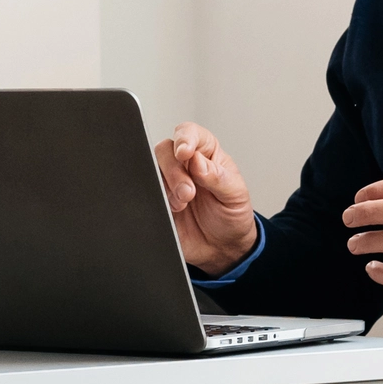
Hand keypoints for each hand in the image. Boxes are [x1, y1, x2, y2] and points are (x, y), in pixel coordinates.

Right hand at [152, 122, 258, 273]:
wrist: (222, 249)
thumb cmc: (231, 216)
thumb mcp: (235, 195)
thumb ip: (218, 177)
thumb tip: (197, 161)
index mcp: (206, 155)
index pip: (191, 134)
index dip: (185, 137)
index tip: (184, 151)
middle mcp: (185, 165)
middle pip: (165, 150)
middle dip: (174, 170)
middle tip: (188, 192)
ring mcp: (169, 183)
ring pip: (152, 170)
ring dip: (166, 187)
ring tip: (182, 205)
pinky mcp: (158, 202)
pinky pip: (147, 193)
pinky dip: (158, 201)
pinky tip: (173, 210)